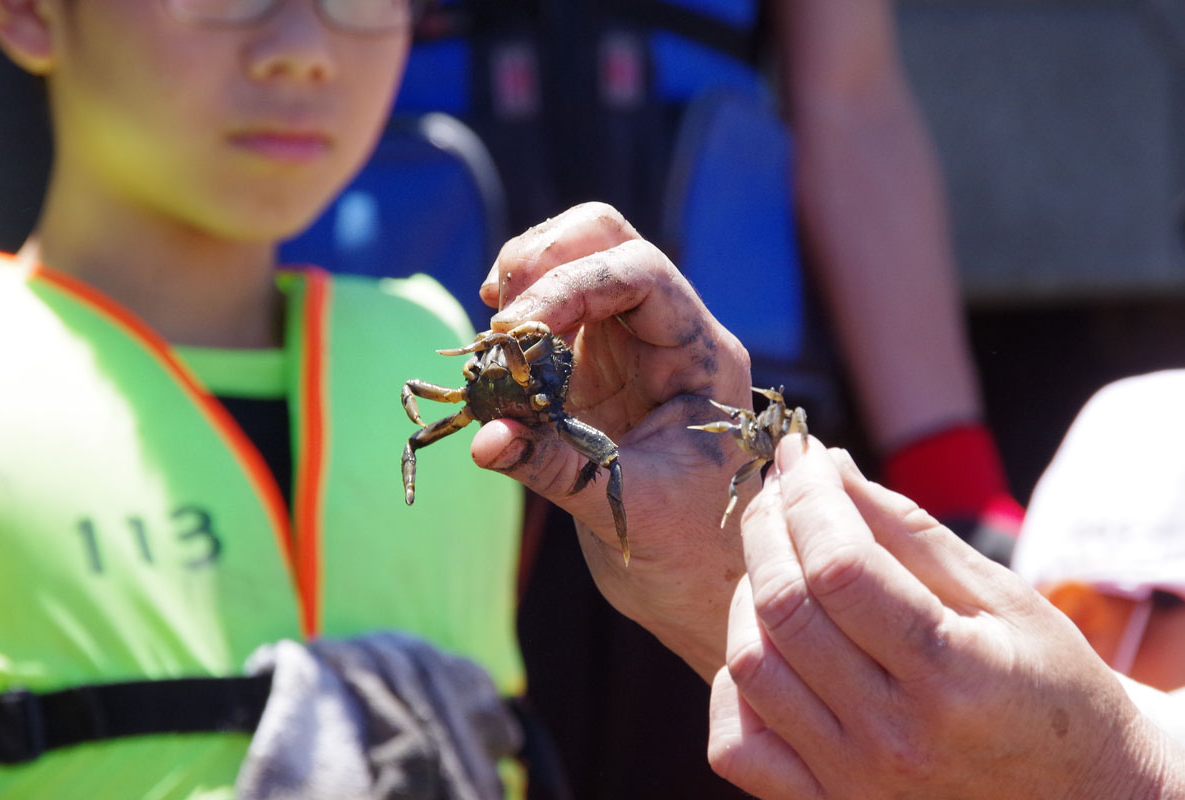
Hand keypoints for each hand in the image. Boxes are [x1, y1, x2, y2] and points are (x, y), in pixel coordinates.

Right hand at [469, 202, 752, 679]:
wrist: (702, 585)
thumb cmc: (691, 551)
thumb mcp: (625, 507)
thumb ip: (555, 468)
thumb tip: (481, 438)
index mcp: (701, 354)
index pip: (640, 271)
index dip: (571, 284)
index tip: (517, 332)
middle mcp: (669, 334)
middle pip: (608, 237)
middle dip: (545, 256)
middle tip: (498, 309)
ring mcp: (630, 346)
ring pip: (577, 260)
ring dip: (526, 281)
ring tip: (493, 337)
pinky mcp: (594, 369)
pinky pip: (551, 314)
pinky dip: (516, 321)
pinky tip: (496, 360)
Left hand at [707, 435, 1184, 798]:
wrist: (1080, 797)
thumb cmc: (1048, 687)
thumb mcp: (1002, 598)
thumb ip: (908, 531)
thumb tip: (829, 467)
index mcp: (950, 677)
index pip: (840, 568)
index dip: (810, 496)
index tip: (803, 453)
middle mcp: (892, 737)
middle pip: (784, 608)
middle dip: (768, 526)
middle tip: (780, 490)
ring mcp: (850, 781)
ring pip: (750, 665)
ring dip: (748, 593)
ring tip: (779, 558)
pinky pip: (738, 743)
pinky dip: (735, 684)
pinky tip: (769, 644)